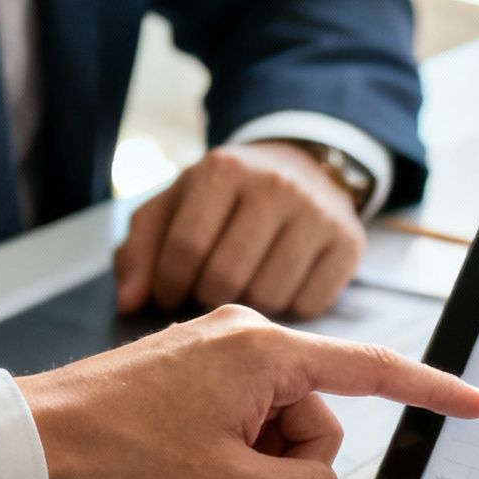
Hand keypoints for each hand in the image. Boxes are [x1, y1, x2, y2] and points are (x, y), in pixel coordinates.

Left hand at [15, 305, 478, 478]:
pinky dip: (232, 460)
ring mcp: (218, 353)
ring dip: (256, 474)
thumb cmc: (121, 453)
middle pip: (318, 420)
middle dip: (290, 472)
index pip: (377, 371)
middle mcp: (247, 338)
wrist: (37, 440)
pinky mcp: (195, 372)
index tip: (477, 402)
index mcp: (266, 351)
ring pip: (280, 429)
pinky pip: (245, 421)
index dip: (434, 391)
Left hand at [114, 140, 366, 319]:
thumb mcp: (176, 204)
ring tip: (242, 289)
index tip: (167, 295)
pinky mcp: (349, 245)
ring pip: (269, 298)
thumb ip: (141, 249)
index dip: (168, 286)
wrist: (303, 169)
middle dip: (205, 298)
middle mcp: (276, 187)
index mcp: (224, 170)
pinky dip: (289, 308)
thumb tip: (129, 302)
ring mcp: (318, 216)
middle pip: (226, 279)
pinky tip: (278, 287)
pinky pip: (310, 306)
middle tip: (204, 295)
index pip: (186, 249)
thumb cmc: (227, 197)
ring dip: (249, 308)